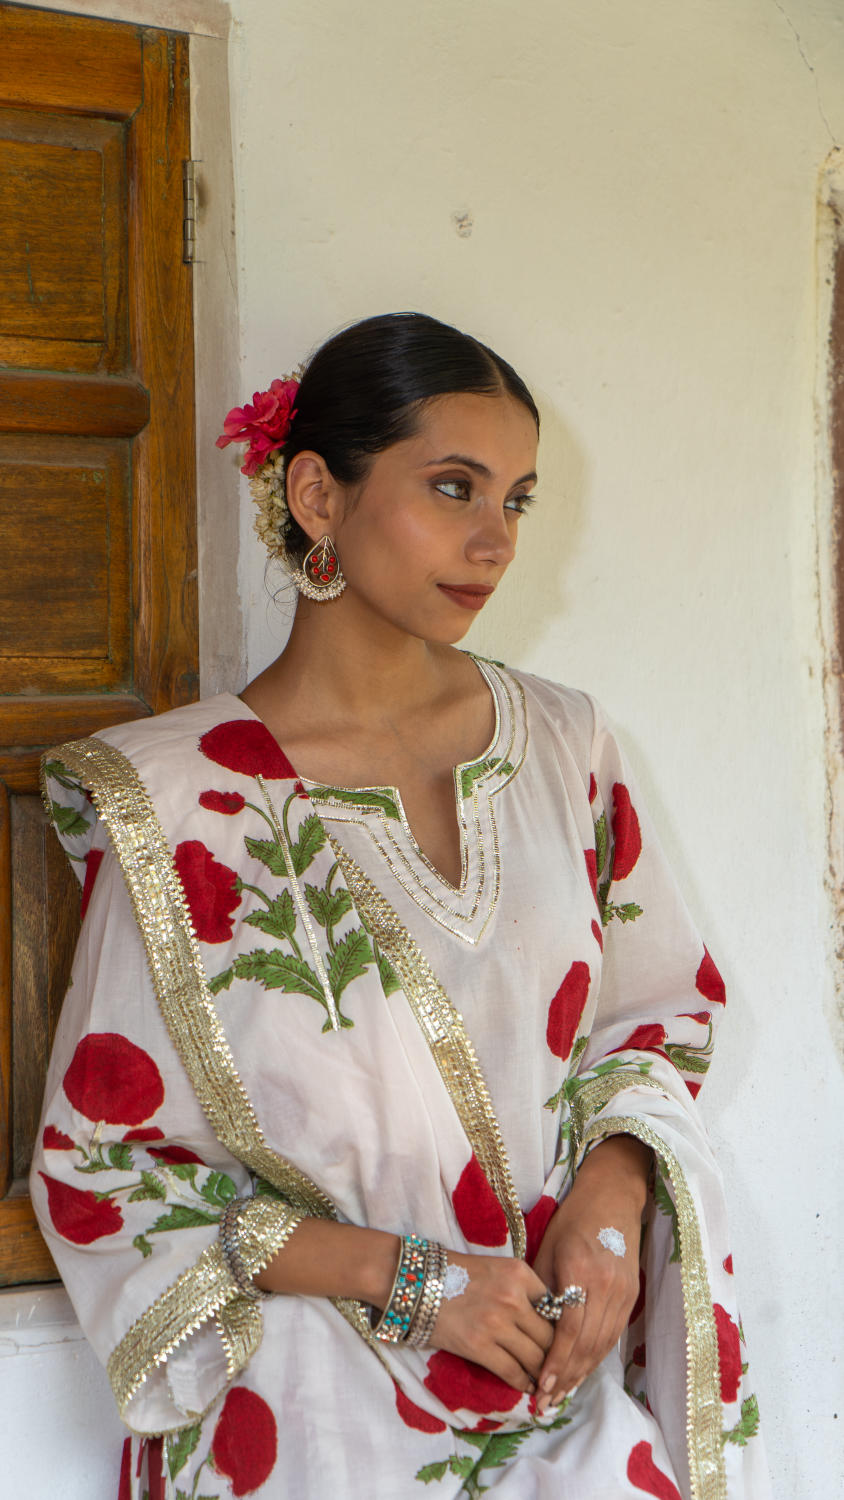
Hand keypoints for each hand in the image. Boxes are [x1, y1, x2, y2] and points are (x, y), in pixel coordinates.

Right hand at [428, 1251, 554, 1394]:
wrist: (416, 1283)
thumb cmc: (456, 1274)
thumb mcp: (497, 1270)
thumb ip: (522, 1290)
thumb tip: (548, 1320)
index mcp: (519, 1273)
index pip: (555, 1307)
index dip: (560, 1328)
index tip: (560, 1341)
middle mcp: (513, 1297)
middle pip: (550, 1335)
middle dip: (556, 1355)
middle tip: (558, 1368)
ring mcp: (497, 1323)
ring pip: (536, 1358)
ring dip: (542, 1373)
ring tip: (546, 1382)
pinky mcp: (479, 1346)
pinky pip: (513, 1371)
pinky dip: (524, 1383)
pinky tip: (527, 1387)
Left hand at [532, 1135, 649, 1411]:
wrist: (613, 1197)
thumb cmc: (572, 1220)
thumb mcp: (547, 1249)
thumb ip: (542, 1292)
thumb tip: (530, 1332)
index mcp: (581, 1272)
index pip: (568, 1330)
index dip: (554, 1362)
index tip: (539, 1386)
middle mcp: (607, 1287)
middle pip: (587, 1345)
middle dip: (566, 1377)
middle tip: (545, 1402)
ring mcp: (624, 1293)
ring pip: (602, 1345)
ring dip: (581, 1373)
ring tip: (560, 1395)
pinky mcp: (632, 1297)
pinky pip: (613, 1336)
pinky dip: (595, 1357)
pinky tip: (580, 1372)